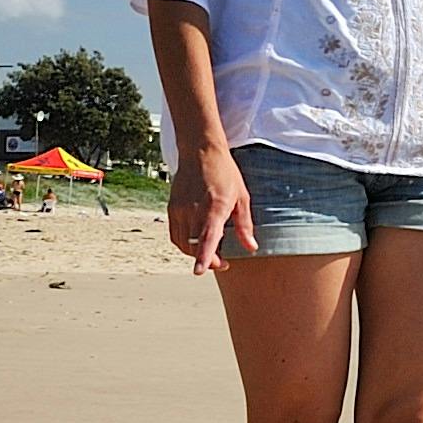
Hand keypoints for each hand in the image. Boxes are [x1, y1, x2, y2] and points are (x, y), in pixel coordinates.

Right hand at [169, 147, 255, 275]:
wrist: (200, 152)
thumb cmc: (224, 173)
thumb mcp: (241, 197)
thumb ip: (244, 225)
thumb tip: (251, 247)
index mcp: (214, 206)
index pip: (207, 237)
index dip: (204, 256)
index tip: (200, 271)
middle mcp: (193, 210)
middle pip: (195, 245)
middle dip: (208, 260)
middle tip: (224, 262)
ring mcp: (180, 209)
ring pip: (184, 243)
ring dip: (196, 253)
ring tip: (213, 252)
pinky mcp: (172, 208)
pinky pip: (176, 236)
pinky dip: (186, 244)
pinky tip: (198, 243)